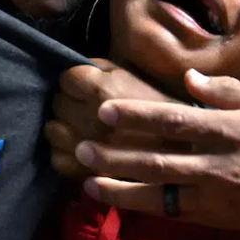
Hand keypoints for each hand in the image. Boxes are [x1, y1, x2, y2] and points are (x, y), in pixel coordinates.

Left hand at [46, 59, 180, 178]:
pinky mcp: (86, 173)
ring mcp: (86, 148)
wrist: (185, 153)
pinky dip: (64, 154)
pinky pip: (57, 159)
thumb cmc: (163, 109)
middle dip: (70, 102)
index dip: (76, 81)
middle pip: (58, 103)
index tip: (86, 86)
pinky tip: (80, 151)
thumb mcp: (137, 77)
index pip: (66, 78)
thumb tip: (77, 66)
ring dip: (63, 128)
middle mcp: (89, 119)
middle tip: (85, 107)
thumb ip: (105, 69)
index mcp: (103, 91)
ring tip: (79, 129)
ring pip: (53, 131)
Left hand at [74, 69, 239, 236]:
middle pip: (159, 158)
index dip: (138, 116)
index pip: (176, 120)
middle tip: (81, 147)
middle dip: (117, 155)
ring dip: (120, 186)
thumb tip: (188, 76)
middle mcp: (218, 164)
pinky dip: (141, 206)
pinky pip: (170, 212)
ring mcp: (214, 195)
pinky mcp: (213, 217)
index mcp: (231, 131)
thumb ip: (228, 92)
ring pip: (159, 192)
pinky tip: (116, 199)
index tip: (105, 110)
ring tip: (86, 180)